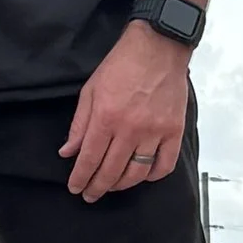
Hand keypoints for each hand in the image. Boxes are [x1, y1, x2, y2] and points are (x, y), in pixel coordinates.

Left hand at [59, 23, 190, 200]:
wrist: (158, 47)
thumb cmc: (122, 65)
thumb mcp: (91, 90)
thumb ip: (79, 124)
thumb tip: (68, 152)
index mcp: (106, 118)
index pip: (89, 159)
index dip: (80, 178)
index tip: (76, 188)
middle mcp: (130, 129)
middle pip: (111, 171)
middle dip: (97, 187)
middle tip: (90, 194)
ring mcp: (155, 132)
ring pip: (137, 172)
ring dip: (122, 184)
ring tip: (113, 186)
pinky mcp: (174, 130)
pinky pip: (164, 164)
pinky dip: (153, 175)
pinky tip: (143, 175)